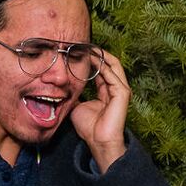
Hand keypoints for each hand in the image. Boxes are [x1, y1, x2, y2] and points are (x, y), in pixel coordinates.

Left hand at [69, 49, 129, 170]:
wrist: (98, 142)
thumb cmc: (89, 128)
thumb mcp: (77, 106)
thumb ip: (75, 94)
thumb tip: (63, 87)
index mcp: (107, 91)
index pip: (101, 70)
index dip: (91, 59)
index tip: (78, 51)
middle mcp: (116, 88)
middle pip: (109, 64)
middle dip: (97, 52)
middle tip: (83, 43)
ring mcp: (121, 90)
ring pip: (112, 65)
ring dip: (100, 55)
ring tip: (88, 46)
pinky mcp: (122, 93)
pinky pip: (112, 74)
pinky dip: (102, 64)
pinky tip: (92, 58)